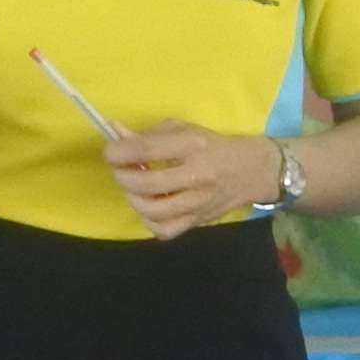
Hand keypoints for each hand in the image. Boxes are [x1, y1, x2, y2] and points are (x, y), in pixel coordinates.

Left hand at [105, 124, 276, 239]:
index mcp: (192, 145)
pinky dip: (149, 220)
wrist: (249, 170)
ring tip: (135, 189)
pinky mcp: (198, 220)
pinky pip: (164, 230)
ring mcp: (199, 201)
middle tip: (121, 171)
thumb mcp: (182, 130)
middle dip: (123, 177)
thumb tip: (114, 133)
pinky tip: (150, 206)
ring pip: (152, 211)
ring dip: (133, 199)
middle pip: (146, 183)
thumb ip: (147, 134)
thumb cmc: (210, 145)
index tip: (110, 153)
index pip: (146, 150)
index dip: (118, 152)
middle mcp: (197, 174)